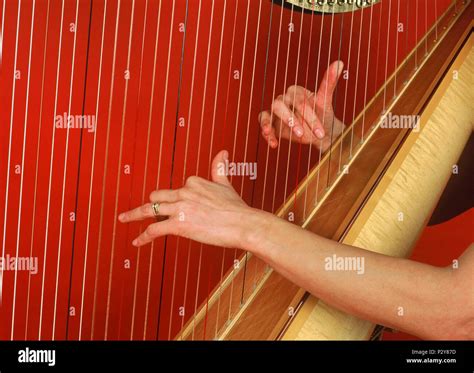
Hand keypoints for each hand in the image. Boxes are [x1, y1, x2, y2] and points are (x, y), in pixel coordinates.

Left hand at [118, 150, 258, 248]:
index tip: (175, 208)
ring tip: (124, 218)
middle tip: (139, 212)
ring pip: (149, 209)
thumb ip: (219, 168)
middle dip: (150, 204)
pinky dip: (143, 236)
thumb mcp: (225, 184)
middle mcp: (184, 192)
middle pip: (157, 196)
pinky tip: (137, 241)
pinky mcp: (178, 225)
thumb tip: (222, 152)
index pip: (175, 189)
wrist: (243, 224)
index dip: (173, 200)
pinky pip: (154, 229)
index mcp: (193, 182)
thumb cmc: (236, 208)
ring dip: (134, 214)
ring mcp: (179, 208)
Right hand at [259, 60, 344, 152]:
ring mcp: (275, 112)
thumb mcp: (325, 101)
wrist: (320, 133)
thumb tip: (339, 62)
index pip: (299, 101)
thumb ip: (329, 82)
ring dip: (271, 125)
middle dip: (291, 120)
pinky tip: (274, 144)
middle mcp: (283, 99)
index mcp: (296, 92)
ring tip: (274, 135)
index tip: (320, 132)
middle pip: (280, 105)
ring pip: (267, 113)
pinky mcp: (270, 122)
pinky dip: (267, 134)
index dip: (309, 117)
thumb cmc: (322, 115)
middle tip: (302, 134)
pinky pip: (264, 124)